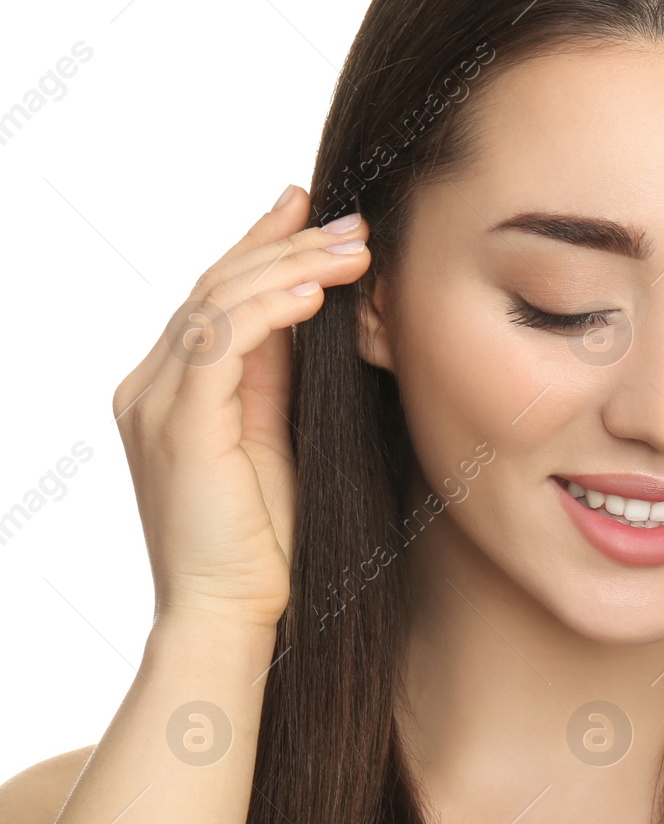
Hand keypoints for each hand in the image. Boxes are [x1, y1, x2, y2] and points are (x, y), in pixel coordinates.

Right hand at [112, 186, 370, 630]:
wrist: (231, 612)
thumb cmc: (265, 542)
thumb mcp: (277, 440)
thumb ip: (278, 378)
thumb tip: (308, 315)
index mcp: (169, 390)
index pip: (216, 297)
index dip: (263, 246)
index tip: (315, 210)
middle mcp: (150, 388)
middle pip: (215, 286)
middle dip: (286, 244)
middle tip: (350, 219)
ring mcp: (155, 404)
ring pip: (218, 302)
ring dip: (291, 266)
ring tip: (353, 249)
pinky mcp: (177, 426)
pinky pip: (220, 342)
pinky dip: (270, 309)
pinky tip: (316, 290)